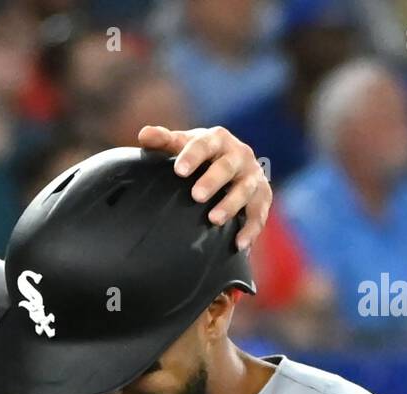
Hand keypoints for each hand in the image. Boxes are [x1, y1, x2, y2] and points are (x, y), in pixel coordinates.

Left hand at [138, 125, 270, 250]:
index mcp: (217, 139)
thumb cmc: (200, 155)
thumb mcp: (183, 145)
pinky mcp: (262, 197)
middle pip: (228, 166)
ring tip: (214, 220)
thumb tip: (144, 134)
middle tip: (196, 196)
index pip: (205, 144)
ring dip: (231, 204)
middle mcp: (239, 155)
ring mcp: (252, 176)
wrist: (232, 165)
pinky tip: (239, 245)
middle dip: (213, 180)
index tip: (179, 170)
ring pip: (246, 189)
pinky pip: (259, 213)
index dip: (193, 156)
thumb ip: (164, 140)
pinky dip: (251, 229)